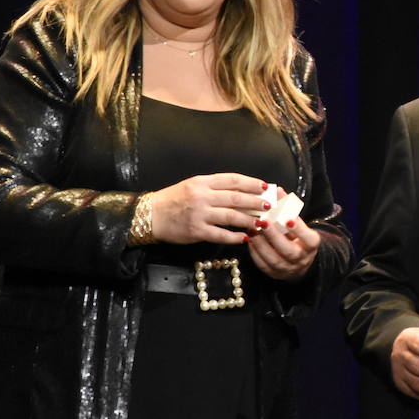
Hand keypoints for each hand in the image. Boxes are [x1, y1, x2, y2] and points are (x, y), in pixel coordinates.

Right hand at [147, 173, 269, 244]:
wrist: (150, 215)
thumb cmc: (173, 200)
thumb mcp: (192, 185)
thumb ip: (214, 187)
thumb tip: (241, 191)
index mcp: (202, 182)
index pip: (232, 180)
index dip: (251, 183)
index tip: (265, 187)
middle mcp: (202, 196)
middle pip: (235, 198)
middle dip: (255, 202)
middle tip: (268, 206)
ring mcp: (199, 214)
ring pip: (231, 216)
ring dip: (249, 220)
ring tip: (261, 223)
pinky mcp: (196, 231)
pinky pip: (220, 234)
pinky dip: (234, 237)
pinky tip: (244, 238)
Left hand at [245, 208, 319, 279]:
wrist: (299, 261)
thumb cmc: (297, 237)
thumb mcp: (298, 224)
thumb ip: (288, 209)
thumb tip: (277, 191)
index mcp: (311, 245)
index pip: (308, 238)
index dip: (299, 229)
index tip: (288, 219)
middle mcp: (302, 259)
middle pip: (289, 250)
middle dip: (274, 236)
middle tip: (263, 222)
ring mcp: (288, 268)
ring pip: (274, 260)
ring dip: (261, 244)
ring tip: (252, 230)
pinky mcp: (274, 274)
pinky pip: (263, 265)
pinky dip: (255, 252)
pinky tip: (250, 240)